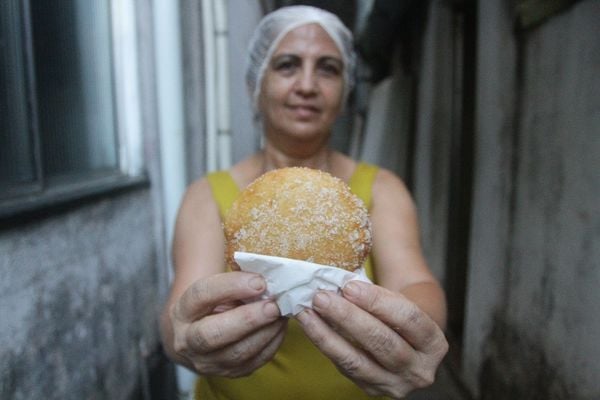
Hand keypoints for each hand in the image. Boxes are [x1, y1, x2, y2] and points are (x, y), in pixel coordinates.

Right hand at [169, 272, 285, 376]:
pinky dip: (272, 343)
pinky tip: (279, 326)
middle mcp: (187, 341)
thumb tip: (265, 282)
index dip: (231, 286)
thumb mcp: (215, 289)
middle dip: (248, 319)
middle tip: (272, 306)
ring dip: (265, 332)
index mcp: (182, 311)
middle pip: (213, 334)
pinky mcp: (229, 373)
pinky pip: (254, 362)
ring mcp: (207, 362)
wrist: (199, 336)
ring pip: (237, 353)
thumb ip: (236, 285)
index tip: (258, 281)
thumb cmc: (212, 304)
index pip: (201, 296)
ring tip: (281, 314)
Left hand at [296, 281, 447, 398]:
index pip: (409, 319)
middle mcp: (420, 370)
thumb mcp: (401, 303)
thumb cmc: (398, 316)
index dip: (378, 302)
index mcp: (434, 344)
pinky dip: (325, 345)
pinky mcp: (371, 390)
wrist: (404, 343)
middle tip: (323, 298)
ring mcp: (395, 385)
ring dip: (328, 335)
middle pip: (383, 343)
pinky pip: (344, 368)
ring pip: (358, 361)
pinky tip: (311, 326)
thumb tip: (342, 282)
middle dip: (349, 318)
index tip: (350, 286)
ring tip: (308, 312)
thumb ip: (379, 296)